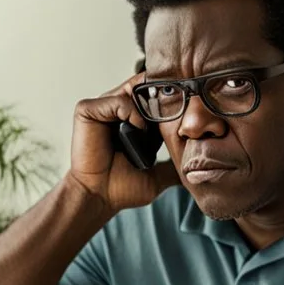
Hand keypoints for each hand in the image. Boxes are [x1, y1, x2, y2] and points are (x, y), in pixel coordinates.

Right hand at [66, 72, 180, 213]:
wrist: (100, 197)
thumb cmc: (122, 187)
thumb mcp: (158, 173)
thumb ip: (174, 165)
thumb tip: (196, 167)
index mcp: (132, 119)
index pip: (154, 94)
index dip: (173, 96)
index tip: (191, 103)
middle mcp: (117, 109)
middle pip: (144, 86)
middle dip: (165, 95)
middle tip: (181, 103)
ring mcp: (102, 108)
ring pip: (133, 91)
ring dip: (151, 106)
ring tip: (159, 128)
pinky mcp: (87, 110)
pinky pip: (117, 101)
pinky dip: (133, 114)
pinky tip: (138, 131)